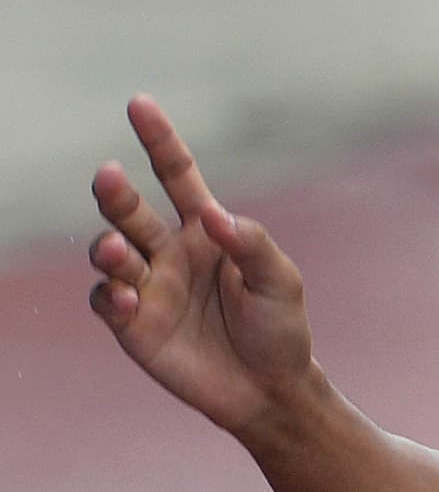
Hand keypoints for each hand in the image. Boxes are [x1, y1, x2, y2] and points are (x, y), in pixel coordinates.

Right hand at [88, 96, 316, 439]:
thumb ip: (251, 244)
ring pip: (110, 251)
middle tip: (109, 175)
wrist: (269, 389)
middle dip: (116, 192)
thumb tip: (212, 214)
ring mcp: (148, 285)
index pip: (177, 174)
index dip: (159, 139)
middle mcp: (170, 251)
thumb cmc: (280, 329)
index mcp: (207, 230)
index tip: (140, 102)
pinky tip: (128, 300)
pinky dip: (110, 294)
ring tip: (118, 251)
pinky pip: (106, 299)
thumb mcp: (279, 281)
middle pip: (132, 209)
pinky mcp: (131, 323)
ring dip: (108, 247)